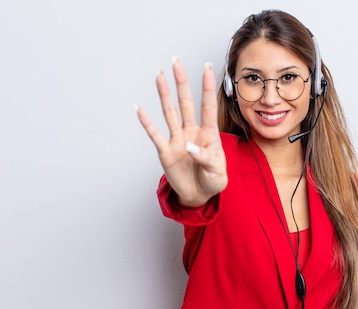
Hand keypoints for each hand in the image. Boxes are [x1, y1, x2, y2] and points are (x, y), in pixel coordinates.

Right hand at [136, 58, 227, 206]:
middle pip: (185, 103)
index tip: (207, 67)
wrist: (198, 196)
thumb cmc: (212, 181)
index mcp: (209, 134)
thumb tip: (189, 146)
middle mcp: (192, 132)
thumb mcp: (218, 173)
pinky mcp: (165, 152)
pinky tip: (139, 109)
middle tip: (177, 62)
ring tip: (159, 76)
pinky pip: (155, 135)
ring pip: (170, 112)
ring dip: (164, 94)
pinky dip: (147, 122)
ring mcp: (177, 140)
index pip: (208, 106)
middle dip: (181, 82)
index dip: (207, 87)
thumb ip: (207, 158)